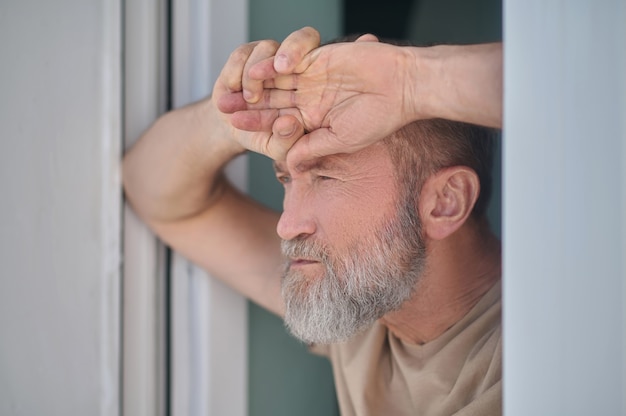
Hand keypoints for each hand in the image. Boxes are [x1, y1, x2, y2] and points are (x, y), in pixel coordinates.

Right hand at [213, 28, 319, 159]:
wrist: (234, 130)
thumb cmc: (265, 137)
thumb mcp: (276, 148)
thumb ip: (287, 142)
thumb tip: (288, 123)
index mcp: (312, 85)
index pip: (317, 56)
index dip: (302, 53)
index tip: (284, 67)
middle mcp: (294, 65)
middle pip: (297, 42)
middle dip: (279, 58)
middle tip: (267, 78)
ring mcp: (269, 58)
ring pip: (266, 48)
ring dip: (255, 73)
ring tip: (247, 99)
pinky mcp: (244, 56)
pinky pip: (241, 55)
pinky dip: (236, 73)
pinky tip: (232, 91)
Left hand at [220, 33, 419, 162]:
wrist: (403, 86)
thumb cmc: (378, 118)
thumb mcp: (340, 140)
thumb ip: (311, 149)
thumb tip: (289, 167)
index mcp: (314, 121)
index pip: (279, 122)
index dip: (256, 122)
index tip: (233, 125)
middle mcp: (311, 99)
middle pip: (272, 100)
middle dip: (247, 102)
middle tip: (221, 104)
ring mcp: (314, 78)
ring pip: (278, 80)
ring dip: (256, 82)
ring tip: (233, 87)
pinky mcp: (320, 57)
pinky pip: (293, 59)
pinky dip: (276, 64)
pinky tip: (259, 71)